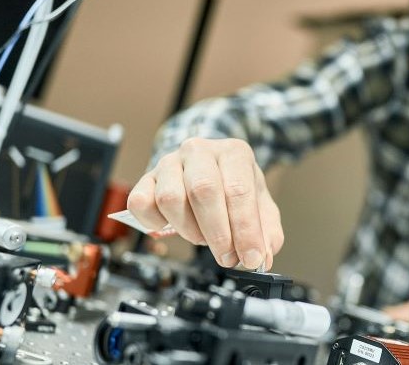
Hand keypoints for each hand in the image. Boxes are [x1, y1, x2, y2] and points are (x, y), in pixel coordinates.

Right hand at [127, 137, 282, 269]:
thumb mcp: (260, 205)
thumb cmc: (233, 187)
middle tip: (227, 257)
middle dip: (218, 233)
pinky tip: (171, 227)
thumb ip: (267, 232)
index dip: (245, 229)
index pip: (238, 190)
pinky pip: (141, 203)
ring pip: (171, 199)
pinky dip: (154, 223)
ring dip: (189, 229)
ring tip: (203, 237)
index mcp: (233, 152)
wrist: (208, 168)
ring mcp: (169, 162)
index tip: (250, 257)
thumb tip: (263, 257)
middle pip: (203, 191)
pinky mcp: (146, 179)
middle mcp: (199, 151)